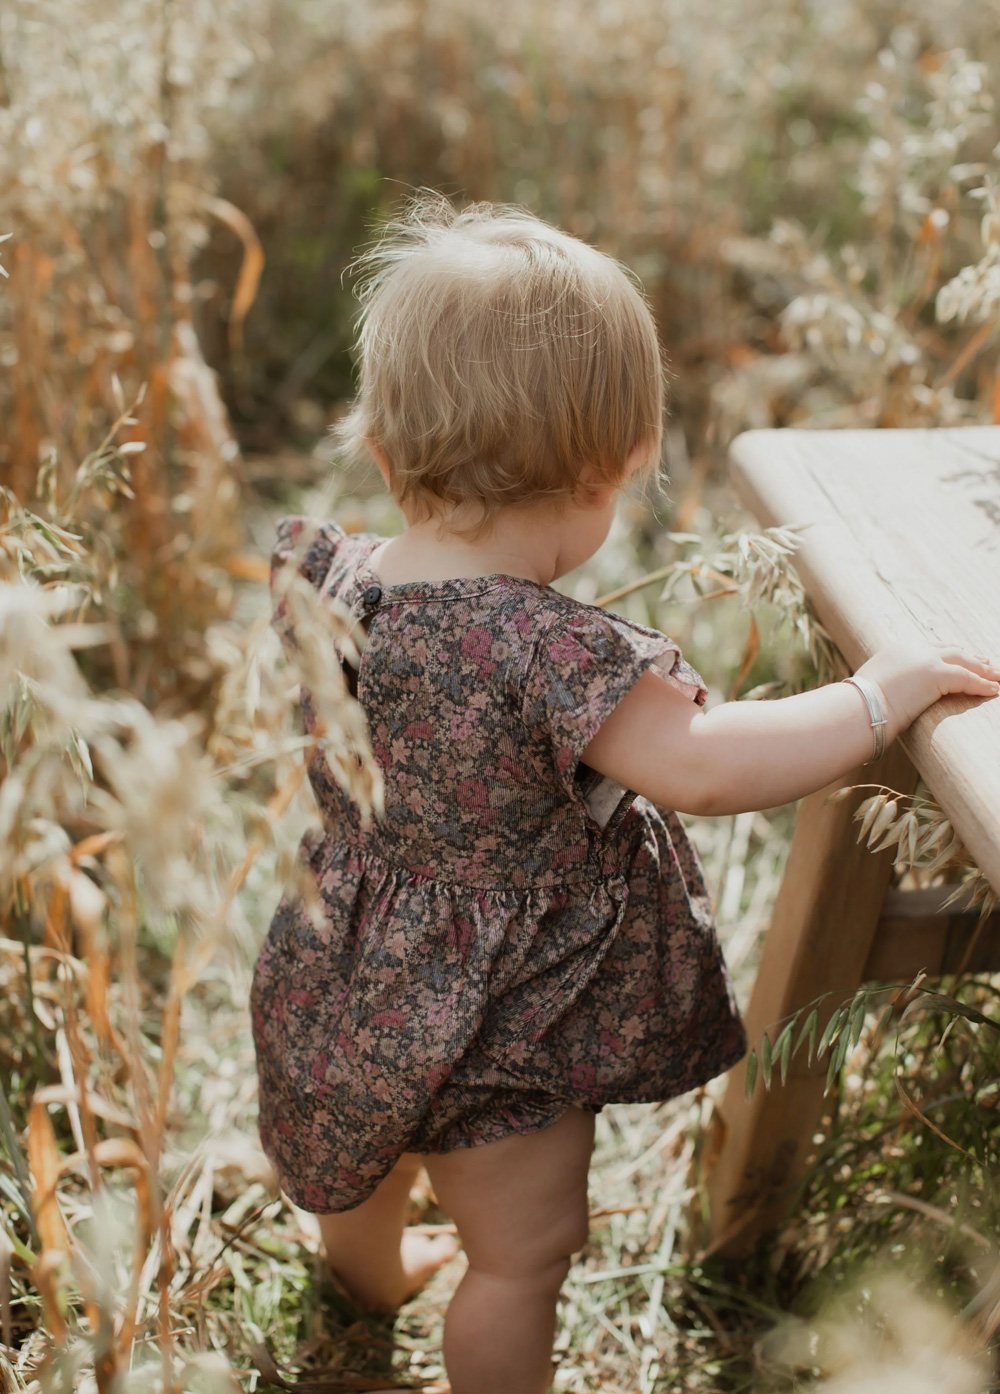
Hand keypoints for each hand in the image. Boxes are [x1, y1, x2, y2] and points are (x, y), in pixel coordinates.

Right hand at [853, 645, 999, 741]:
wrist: (858, 709)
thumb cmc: (858, 709)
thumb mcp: (870, 693)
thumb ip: (884, 692)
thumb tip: (882, 706)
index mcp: (895, 651)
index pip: (929, 649)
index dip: (948, 656)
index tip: (960, 660)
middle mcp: (911, 649)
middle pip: (950, 650)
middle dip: (970, 657)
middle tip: (986, 664)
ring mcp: (925, 659)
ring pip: (963, 661)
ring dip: (983, 670)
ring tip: (997, 677)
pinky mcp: (936, 674)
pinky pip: (967, 678)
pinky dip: (982, 684)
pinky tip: (994, 690)